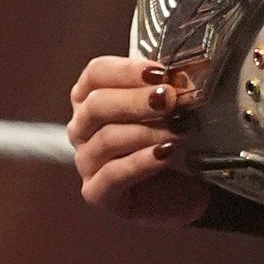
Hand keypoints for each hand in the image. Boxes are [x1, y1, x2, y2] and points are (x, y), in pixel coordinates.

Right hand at [69, 51, 209, 220]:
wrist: (182, 192)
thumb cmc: (171, 145)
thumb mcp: (169, 113)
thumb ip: (166, 93)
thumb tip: (180, 75)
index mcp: (90, 99)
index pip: (96, 74)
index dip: (127, 71)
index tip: (160, 73)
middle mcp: (81, 129)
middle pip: (97, 105)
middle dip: (137, 100)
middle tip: (170, 99)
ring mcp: (86, 162)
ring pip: (107, 139)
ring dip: (147, 132)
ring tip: (180, 129)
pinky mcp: (96, 193)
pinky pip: (113, 174)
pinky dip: (141, 162)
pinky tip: (165, 154)